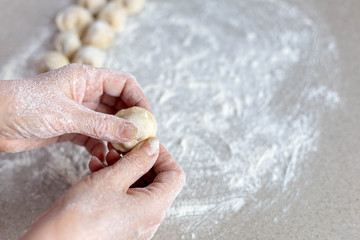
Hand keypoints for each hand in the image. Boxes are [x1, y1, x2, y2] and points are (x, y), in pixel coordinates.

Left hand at [0, 64, 150, 160]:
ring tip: (123, 152)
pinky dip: (101, 147)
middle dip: (130, 122)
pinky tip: (103, 158)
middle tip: (140, 140)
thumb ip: (103, 125)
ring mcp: (79, 112)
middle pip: (119, 105)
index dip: (139, 100)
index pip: (124, 84)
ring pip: (108, 123)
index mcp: (87, 78)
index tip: (147, 119)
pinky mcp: (71, 128)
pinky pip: (94, 137)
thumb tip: (134, 132)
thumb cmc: (24, 106)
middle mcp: (86, 93)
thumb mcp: (68, 115)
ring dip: (116, 137)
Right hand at [21, 138, 185, 239]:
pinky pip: (126, 197)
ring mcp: (135, 222)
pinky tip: (99, 169)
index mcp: (154, 207)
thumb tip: (153, 147)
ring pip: (140, 187)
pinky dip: (117, 181)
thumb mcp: (112, 179)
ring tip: (108, 157)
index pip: (175, 175)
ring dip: (126, 168)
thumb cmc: (81, 218)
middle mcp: (148, 218)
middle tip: (125, 148)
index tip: (147, 144)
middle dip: (141, 160)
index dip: (163, 156)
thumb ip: (137, 160)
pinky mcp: (120, 223)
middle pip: (158, 180)